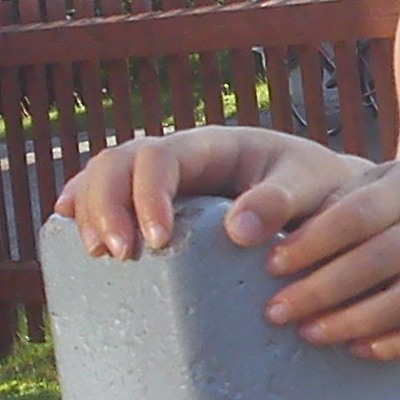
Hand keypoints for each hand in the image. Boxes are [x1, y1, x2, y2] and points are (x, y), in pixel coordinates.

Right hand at [55, 126, 367, 260]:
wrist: (329, 194)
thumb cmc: (322, 187)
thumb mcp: (311, 187)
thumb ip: (280, 201)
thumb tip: (237, 230)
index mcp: (214, 145)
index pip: (161, 156)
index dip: (147, 193)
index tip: (157, 239)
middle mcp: (181, 155)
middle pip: (119, 161)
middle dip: (107, 203)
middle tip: (119, 254)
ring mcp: (165, 177)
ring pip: (104, 175)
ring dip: (91, 210)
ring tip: (98, 254)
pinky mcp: (159, 201)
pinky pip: (109, 194)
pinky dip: (85, 207)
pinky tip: (70, 230)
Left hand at [257, 160, 399, 359]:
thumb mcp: (390, 181)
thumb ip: (344, 202)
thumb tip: (279, 234)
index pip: (356, 215)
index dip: (313, 242)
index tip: (273, 265)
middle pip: (376, 262)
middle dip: (321, 290)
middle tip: (277, 311)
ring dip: (354, 322)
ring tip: (311, 334)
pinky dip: (397, 343)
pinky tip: (360, 349)